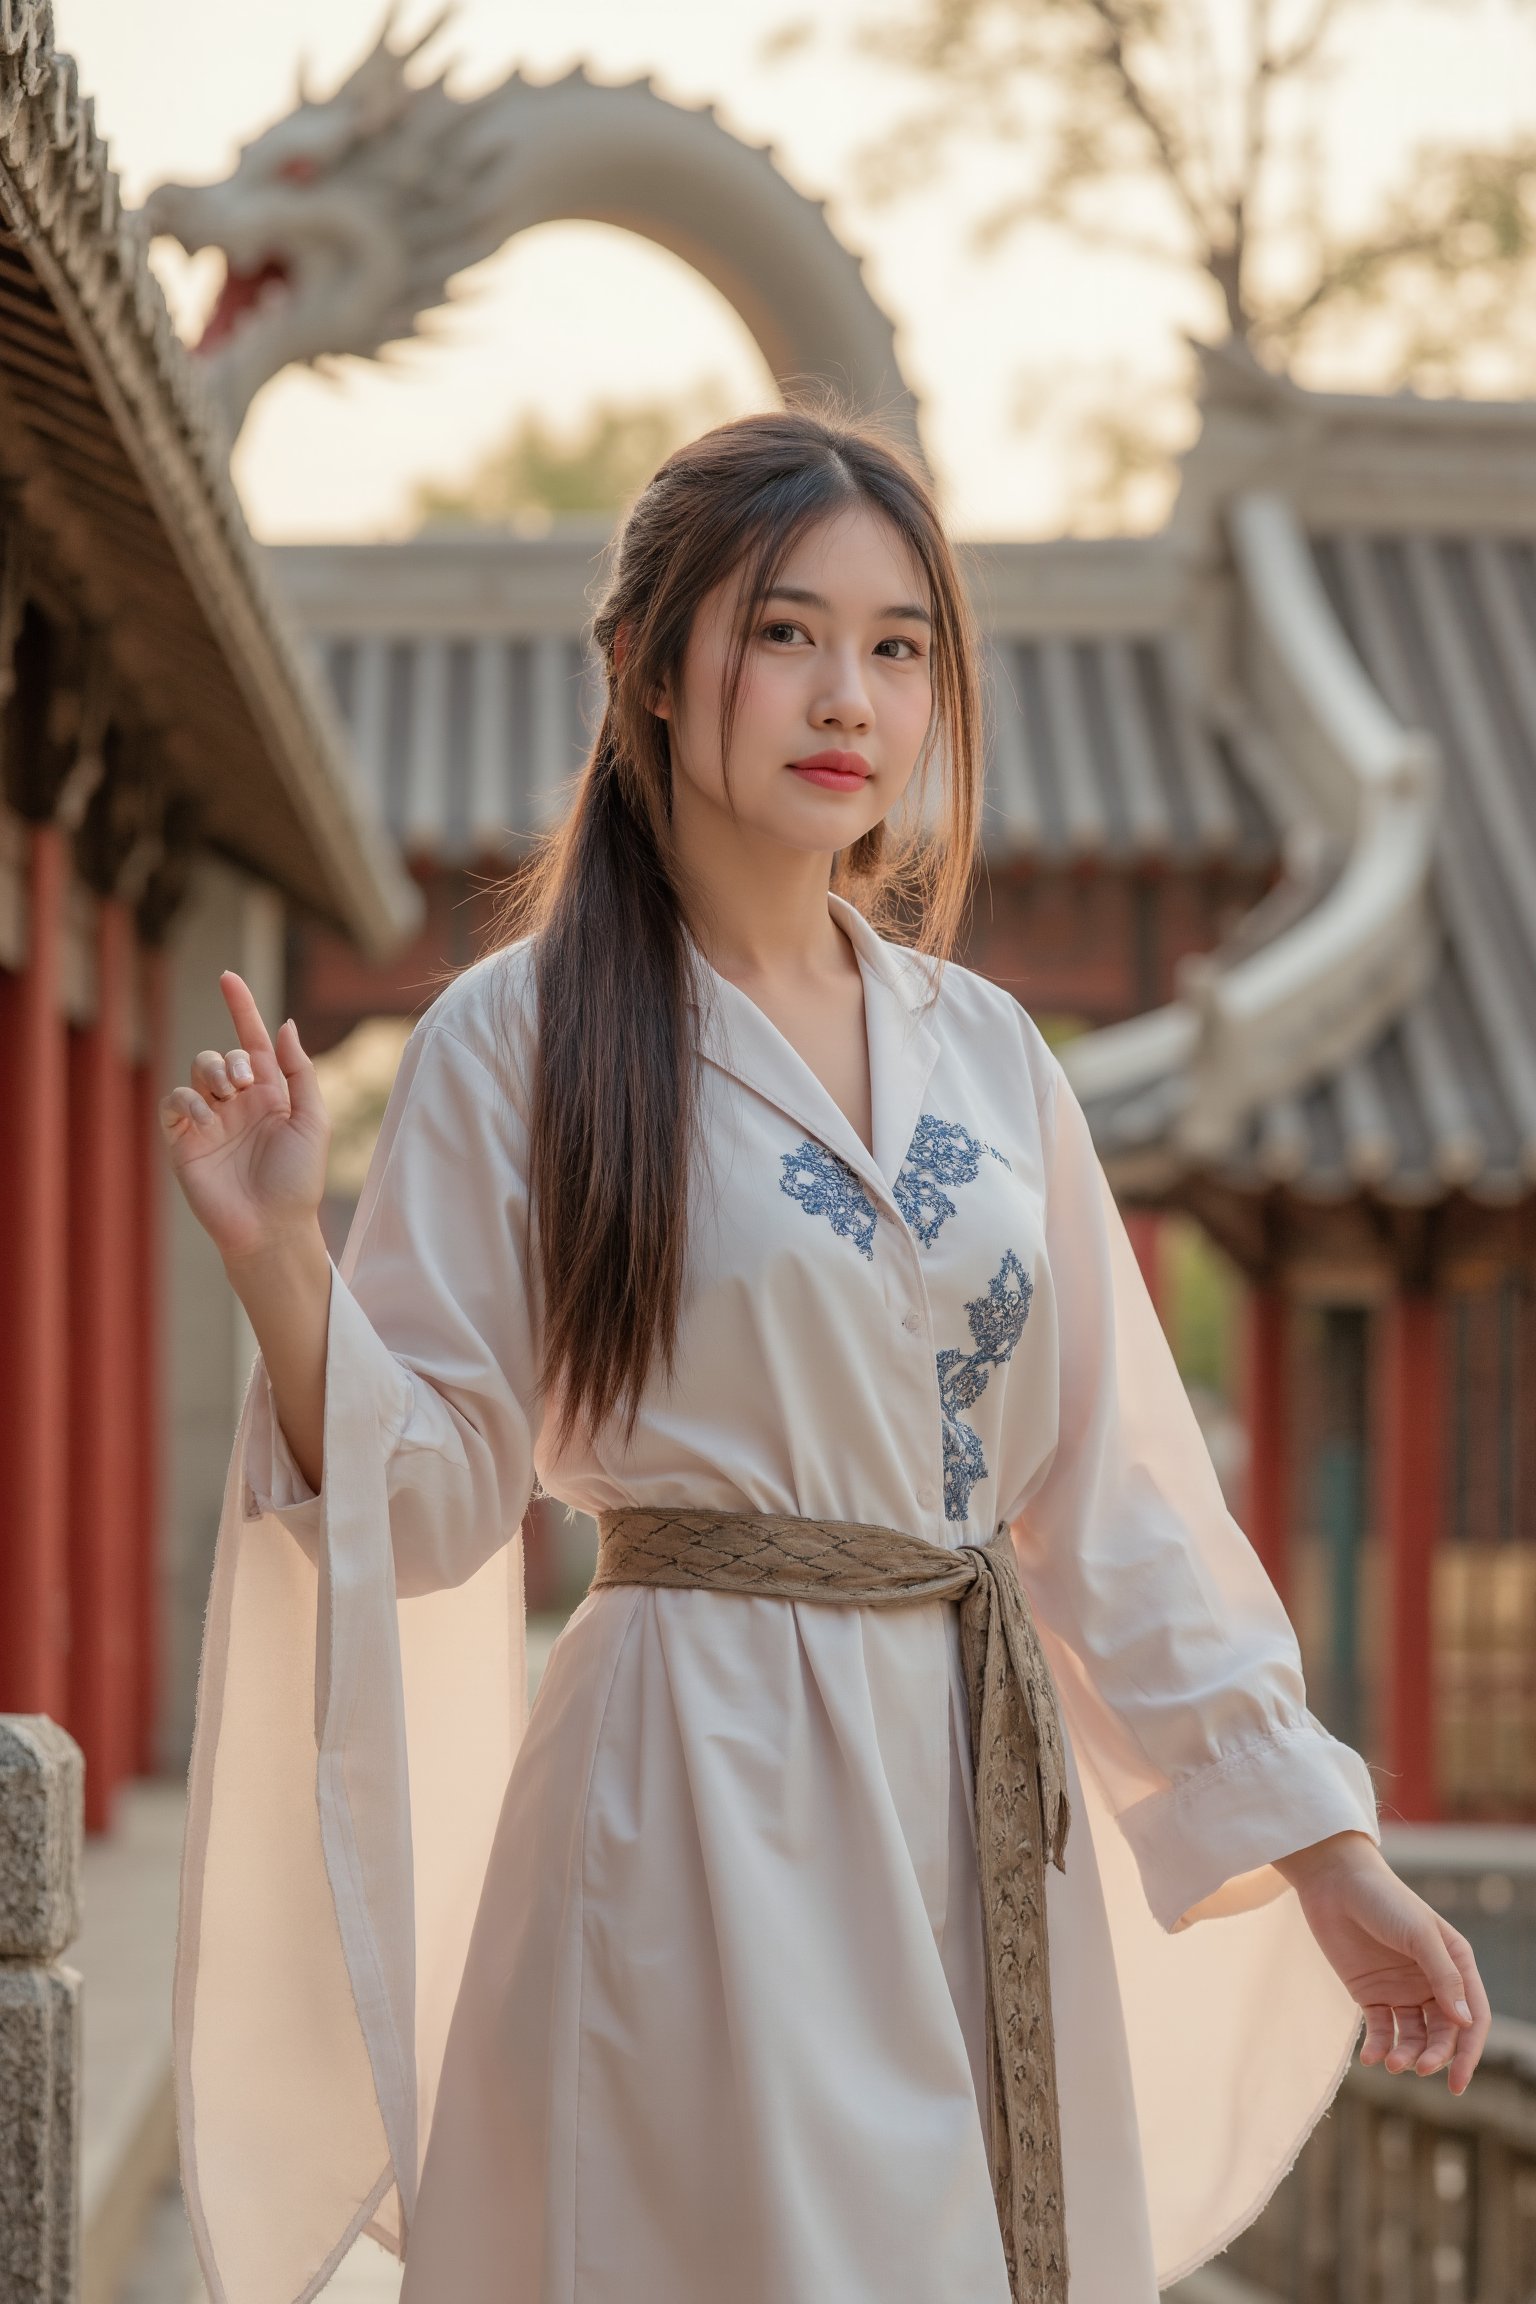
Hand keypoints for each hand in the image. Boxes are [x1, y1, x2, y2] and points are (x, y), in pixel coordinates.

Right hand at [158, 972, 329, 1269]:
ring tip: (228, 1098)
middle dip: (230, 1058)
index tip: (227, 977)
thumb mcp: (313, 1120)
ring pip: (196, 1070)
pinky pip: (173, 1102)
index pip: (252, 1041)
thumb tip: (284, 1025)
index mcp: (270, 1094)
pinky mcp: (184, 1140)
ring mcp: (209, 1120)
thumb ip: (299, 1071)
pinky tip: (206, 1119)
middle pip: (221, 1054)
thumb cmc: (298, 1180)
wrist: (271, 1227)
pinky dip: (187, 1100)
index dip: (241, 1008)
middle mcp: (238, 1103)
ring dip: (211, 1072)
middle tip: (245, 1084)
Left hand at [1275, 1831, 1489, 2094]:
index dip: (1469, 2052)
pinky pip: (1382, 2030)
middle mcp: (1432, 1981)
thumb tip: (1467, 2022)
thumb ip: (1444, 1976)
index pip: (1472, 2017)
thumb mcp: (1419, 1935)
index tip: (1457, 2081)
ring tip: (1391, 2063)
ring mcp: (1401, 1989)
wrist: (1334, 1881)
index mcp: (1455, 1964)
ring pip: (1414, 2036)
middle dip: (1436, 2056)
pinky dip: (1378, 2047)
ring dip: (1407, 2055)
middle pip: (1444, 2033)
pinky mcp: (1371, 1993)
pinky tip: (1371, 2057)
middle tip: (1419, 2068)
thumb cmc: (1384, 1900)